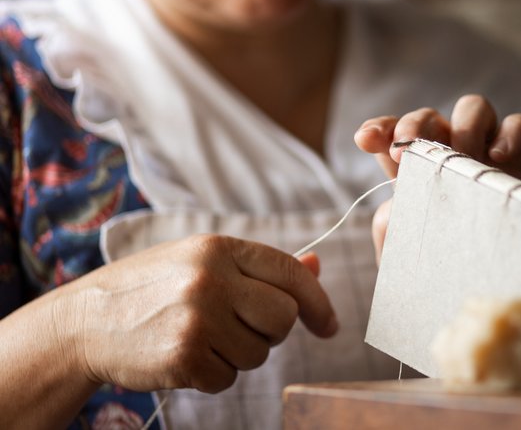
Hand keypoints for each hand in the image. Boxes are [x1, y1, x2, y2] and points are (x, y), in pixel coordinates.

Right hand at [65, 235, 335, 393]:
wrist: (85, 320)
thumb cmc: (153, 287)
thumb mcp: (204, 261)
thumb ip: (260, 266)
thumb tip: (316, 265)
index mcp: (220, 247)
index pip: (291, 273)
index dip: (318, 302)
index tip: (329, 325)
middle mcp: (212, 277)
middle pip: (284, 317)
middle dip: (271, 331)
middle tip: (238, 328)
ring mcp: (197, 316)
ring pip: (259, 353)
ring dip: (238, 355)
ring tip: (200, 336)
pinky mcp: (184, 355)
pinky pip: (227, 378)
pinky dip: (212, 375)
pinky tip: (184, 356)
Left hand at [354, 94, 520, 257]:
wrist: (498, 288)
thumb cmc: (446, 267)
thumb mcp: (408, 255)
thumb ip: (389, 229)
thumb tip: (392, 206)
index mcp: (417, 170)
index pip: (393, 136)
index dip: (379, 129)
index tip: (365, 140)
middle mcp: (450, 154)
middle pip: (429, 116)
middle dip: (413, 125)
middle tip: (405, 151)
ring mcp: (488, 150)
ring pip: (473, 107)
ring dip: (463, 125)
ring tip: (463, 158)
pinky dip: (510, 133)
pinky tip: (498, 158)